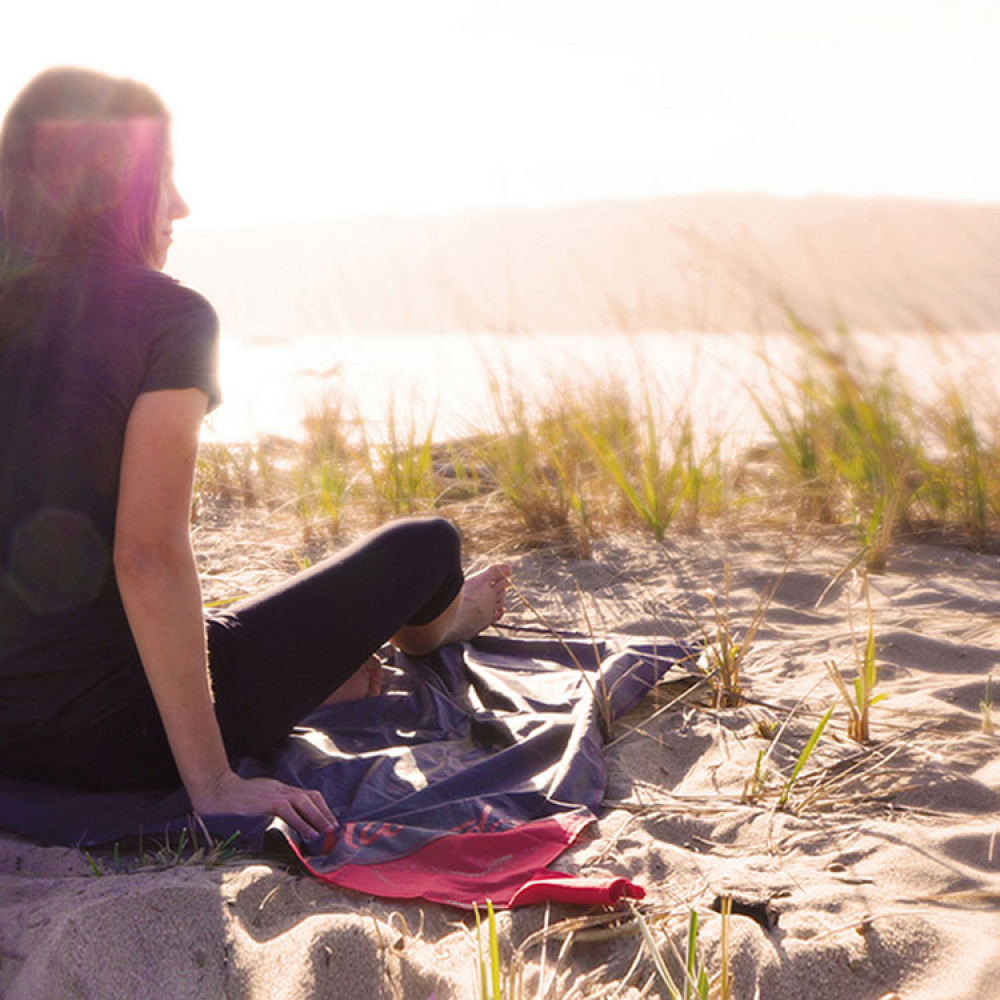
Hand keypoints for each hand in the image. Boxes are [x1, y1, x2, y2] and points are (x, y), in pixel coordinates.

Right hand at [189, 769, 337, 840]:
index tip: (330, 822)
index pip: (308, 795)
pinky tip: (310, 834)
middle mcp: (282, 789)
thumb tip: (285, 818)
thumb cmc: (236, 798)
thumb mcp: (260, 799)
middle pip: (312, 796)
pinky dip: (302, 822)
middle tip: (334, 829)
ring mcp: (275, 793)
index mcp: (281, 789)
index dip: (322, 808)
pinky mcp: (267, 801)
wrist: (217, 790)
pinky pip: (289, 811)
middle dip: (325, 813)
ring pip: (305, 802)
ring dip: (319, 817)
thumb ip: (273, 806)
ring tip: (327, 832)